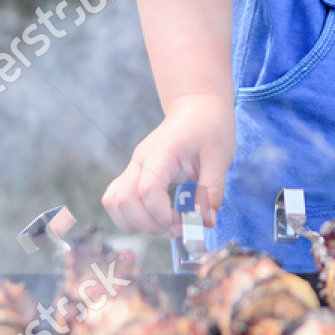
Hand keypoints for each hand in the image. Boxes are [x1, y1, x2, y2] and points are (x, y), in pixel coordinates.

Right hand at [102, 93, 234, 235]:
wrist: (196, 105)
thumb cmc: (210, 126)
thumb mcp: (220, 158)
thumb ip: (212, 191)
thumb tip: (206, 222)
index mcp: (162, 152)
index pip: (148, 190)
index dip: (164, 215)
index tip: (188, 223)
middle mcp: (141, 159)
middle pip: (124, 200)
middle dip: (150, 225)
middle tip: (179, 229)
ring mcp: (134, 165)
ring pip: (114, 202)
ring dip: (137, 224)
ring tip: (166, 226)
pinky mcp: (134, 172)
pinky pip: (117, 198)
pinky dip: (131, 216)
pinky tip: (155, 219)